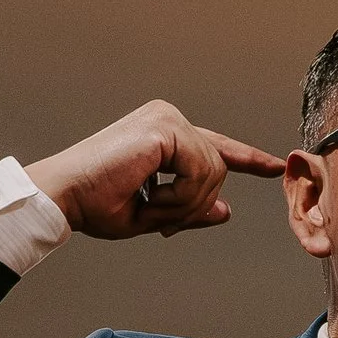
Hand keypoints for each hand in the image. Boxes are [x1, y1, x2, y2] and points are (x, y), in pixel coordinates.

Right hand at [26, 103, 285, 240]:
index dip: (248, 158)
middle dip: (192, 205)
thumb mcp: (153, 213)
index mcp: (163, 132)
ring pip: (213, 174)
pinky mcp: (165, 130)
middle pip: (218, 168)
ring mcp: (168, 119)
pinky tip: (149, 196)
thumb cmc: (95, 205)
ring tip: (147, 206)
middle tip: (157, 220)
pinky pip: (200, 174)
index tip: (274, 166)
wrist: (63, 198)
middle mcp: (168, 117)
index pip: (215, 145)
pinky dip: (179, 198)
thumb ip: (190, 208)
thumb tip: (224, 209)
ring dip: (183, 205)